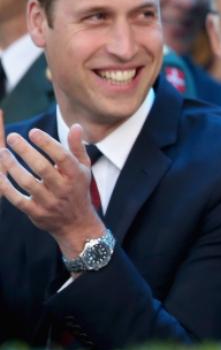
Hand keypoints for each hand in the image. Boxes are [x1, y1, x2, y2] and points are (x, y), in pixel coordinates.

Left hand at [0, 122, 104, 256]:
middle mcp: (63, 188)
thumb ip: (77, 148)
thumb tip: (75, 126)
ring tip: (2, 152)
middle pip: (41, 167)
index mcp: (76, 175)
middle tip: (13, 137)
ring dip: (12, 166)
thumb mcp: (84, 169)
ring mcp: (49, 202)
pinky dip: (6, 186)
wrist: (77, 223)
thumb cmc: (78, 189)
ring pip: (27, 182)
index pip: (61, 156)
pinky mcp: (36, 212)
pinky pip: (17, 199)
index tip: (33, 132)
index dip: (46, 143)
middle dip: (25, 150)